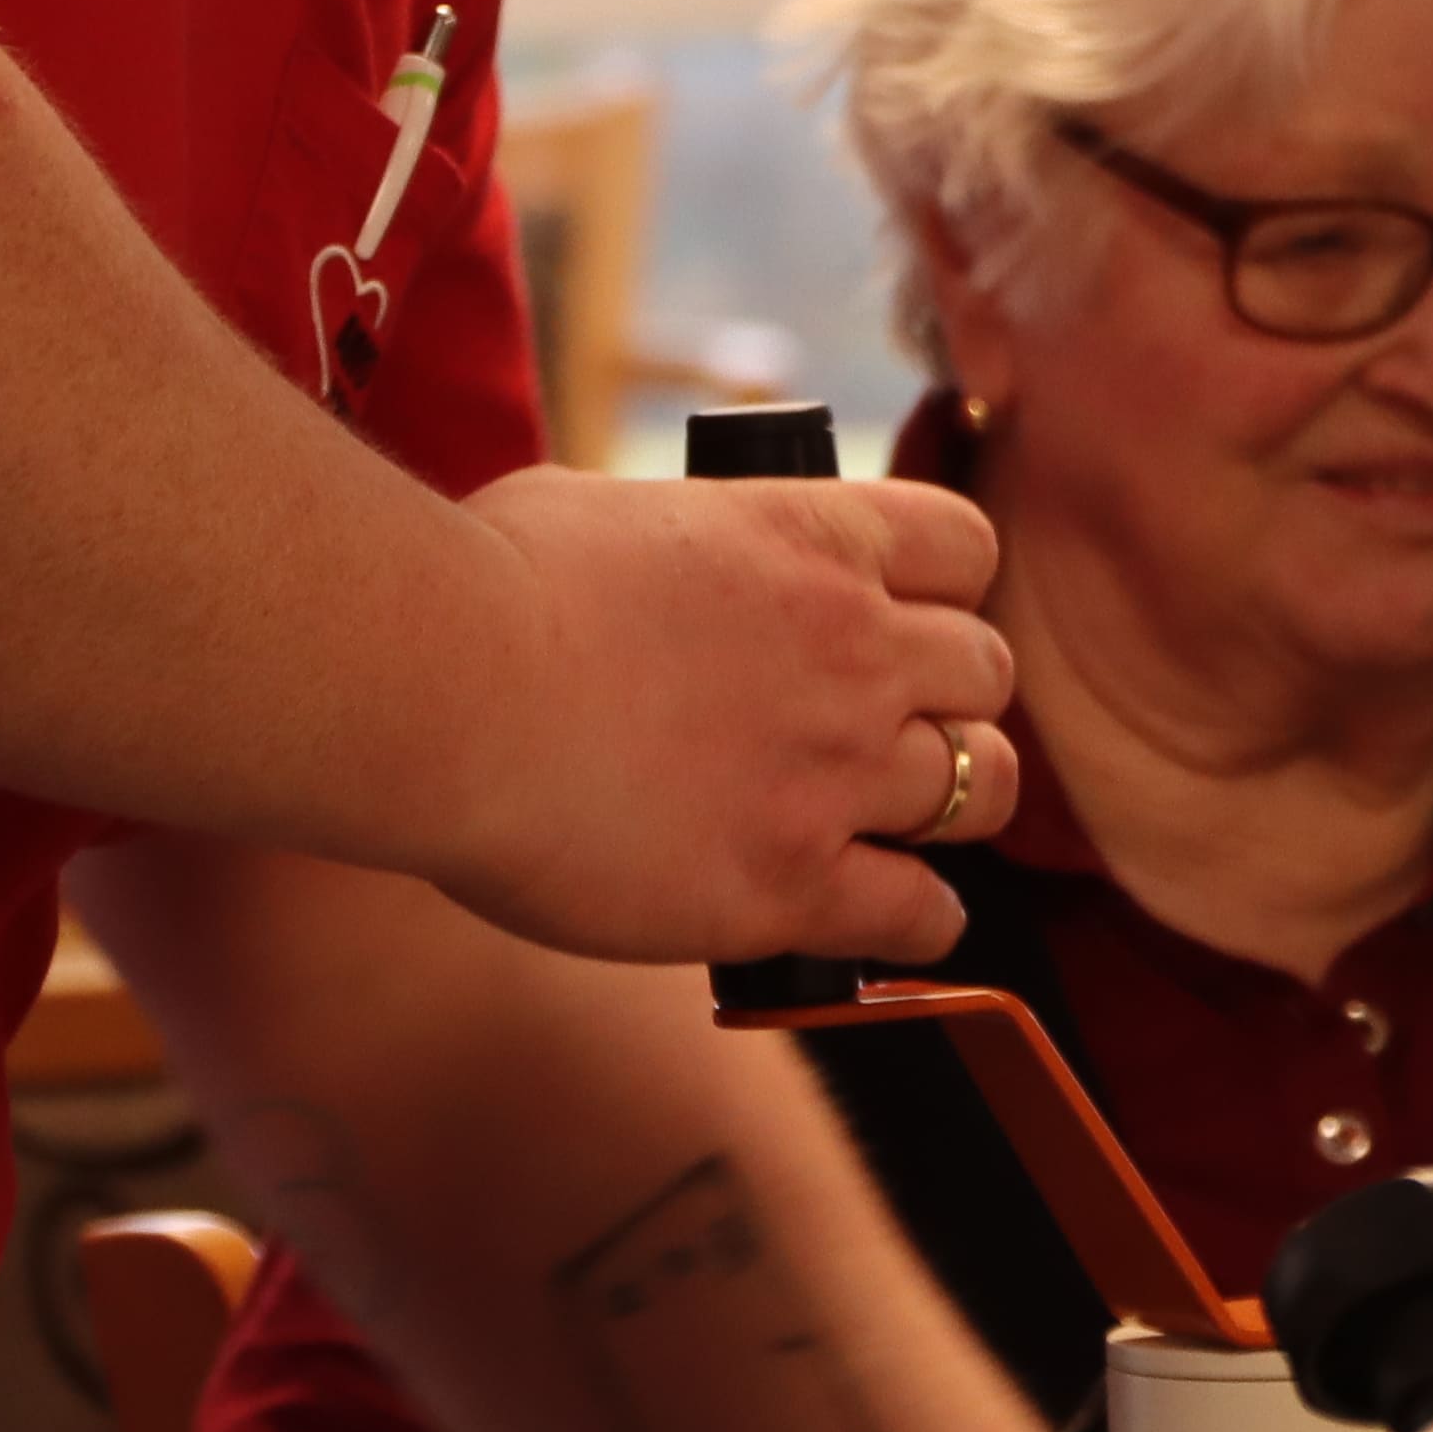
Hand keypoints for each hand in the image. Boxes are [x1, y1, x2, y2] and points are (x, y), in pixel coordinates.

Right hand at [431, 466, 1016, 965]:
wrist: (444, 692)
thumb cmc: (490, 586)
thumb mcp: (609, 511)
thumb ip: (684, 545)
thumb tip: (669, 565)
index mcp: (818, 539)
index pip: (966, 550)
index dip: (945, 591)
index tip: (907, 620)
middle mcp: (855, 650)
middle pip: (988, 673)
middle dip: (951, 698)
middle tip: (897, 729)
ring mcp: (832, 772)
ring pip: (980, 788)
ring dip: (951, 803)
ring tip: (904, 823)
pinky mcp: (789, 884)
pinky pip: (922, 914)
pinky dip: (924, 920)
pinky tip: (896, 918)